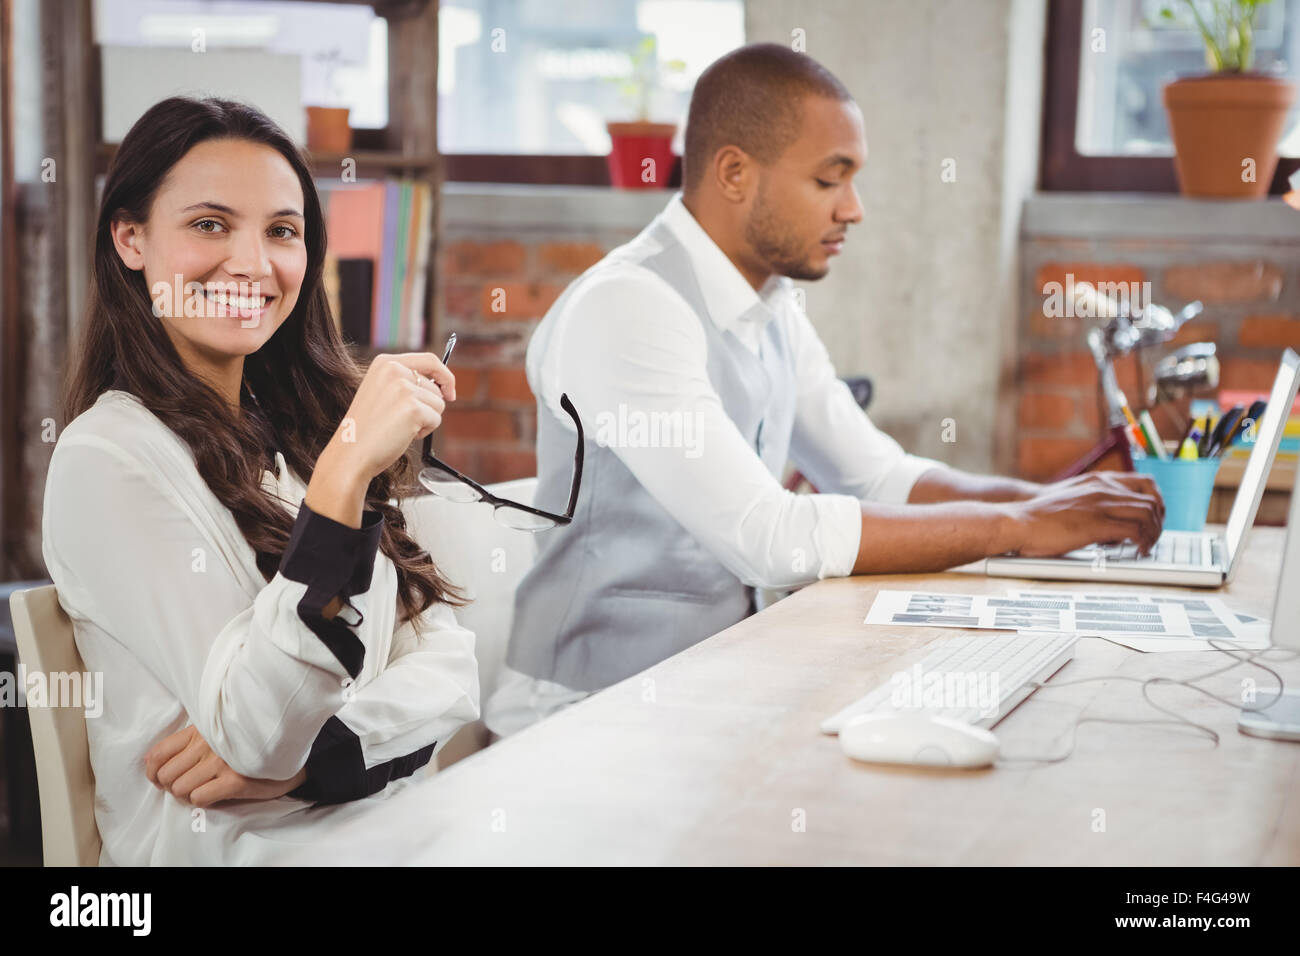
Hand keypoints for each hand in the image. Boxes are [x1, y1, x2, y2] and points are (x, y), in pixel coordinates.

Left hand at [144, 725, 306, 807]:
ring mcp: (222, 762)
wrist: (286, 753)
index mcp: (201, 731)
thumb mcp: (215, 735)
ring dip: (188, 794)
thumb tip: (149, 760)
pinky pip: (199, 798)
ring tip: (204, 788)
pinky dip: (203, 800)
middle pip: (167, 775)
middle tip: (189, 785)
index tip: (161, 779)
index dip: (153, 771)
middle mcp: (208, 744)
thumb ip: (185, 742)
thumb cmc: (247, 745)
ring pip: (181, 788)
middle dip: (173, 785)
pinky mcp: (235, 780)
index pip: (159, 753)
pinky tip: (216, 793)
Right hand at [328, 352, 456, 482]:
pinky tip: (403, 435)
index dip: (444, 375)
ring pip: (439, 404)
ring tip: (400, 426)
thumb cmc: (367, 428)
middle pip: (437, 387)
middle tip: (402, 420)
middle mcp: (394, 370)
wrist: (352, 452)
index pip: (429, 360)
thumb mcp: (382, 391)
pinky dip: (425, 431)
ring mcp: (403, 388)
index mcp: (385, 363)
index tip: (449, 391)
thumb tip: (442, 386)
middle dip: (428, 407)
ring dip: (426, 420)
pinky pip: (436, 420)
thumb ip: (405, 382)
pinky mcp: (413, 408)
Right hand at [1003, 471, 1163, 557]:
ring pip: (1147, 514)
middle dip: (1159, 522)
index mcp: (1098, 482)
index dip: (1157, 502)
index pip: (1146, 484)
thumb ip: (1094, 506)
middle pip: (1151, 501)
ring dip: (1154, 533)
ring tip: (1147, 547)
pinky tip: (1138, 551)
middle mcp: (1103, 489)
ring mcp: (1101, 505)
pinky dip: (1143, 542)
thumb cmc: (1039, 516)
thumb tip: (1113, 526)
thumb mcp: (1072, 501)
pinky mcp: (1096, 524)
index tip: (1155, 518)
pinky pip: (1135, 530)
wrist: (1018, 520)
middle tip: (1154, 537)